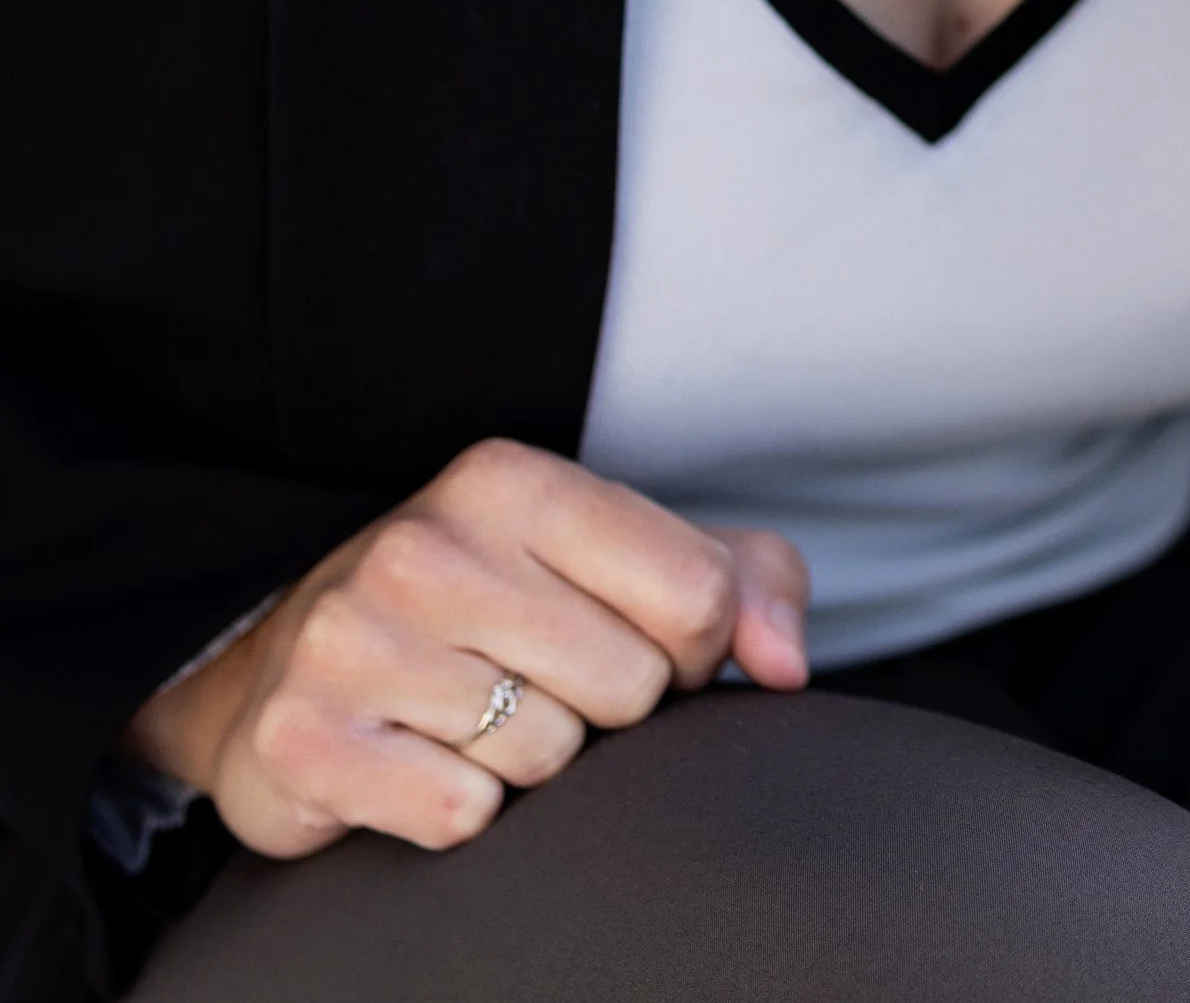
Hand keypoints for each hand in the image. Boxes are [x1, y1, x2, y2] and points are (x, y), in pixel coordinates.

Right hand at [124, 440, 808, 858]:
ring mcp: (355, 635)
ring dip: (527, 760)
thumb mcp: (622, 562)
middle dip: (606, 708)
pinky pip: (460, 815)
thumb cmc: (497, 607)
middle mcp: (427, 542)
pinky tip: (418, 760)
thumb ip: (745, 582)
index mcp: (515, 478)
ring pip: (547, 757)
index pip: (697, 594)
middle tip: (537, 682)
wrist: (296, 665)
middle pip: (630, 685)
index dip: (695, 650)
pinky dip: (457, 810)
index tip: (642, 644)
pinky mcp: (305, 734)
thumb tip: (787, 665)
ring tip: (471, 716)